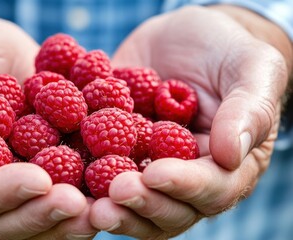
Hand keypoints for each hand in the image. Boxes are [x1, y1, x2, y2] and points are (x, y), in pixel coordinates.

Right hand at [0, 9, 95, 238]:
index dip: (0, 194)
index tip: (40, 179)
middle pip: (2, 222)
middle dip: (42, 214)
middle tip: (80, 204)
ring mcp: (6, 183)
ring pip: (35, 217)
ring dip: (69, 218)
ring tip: (104, 205)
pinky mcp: (36, 169)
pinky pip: (60, 190)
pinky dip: (87, 193)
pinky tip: (116, 183)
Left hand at [89, 6, 289, 238]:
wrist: (183, 39)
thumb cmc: (227, 51)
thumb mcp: (252, 69)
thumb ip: (249, 110)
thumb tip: (233, 155)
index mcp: (225, 165)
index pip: (210, 189)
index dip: (184, 186)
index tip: (155, 173)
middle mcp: (185, 176)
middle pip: (167, 209)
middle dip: (141, 204)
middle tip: (113, 195)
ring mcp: (147, 167)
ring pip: (132, 202)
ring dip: (110, 206)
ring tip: (84, 202)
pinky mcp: (115, 152)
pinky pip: (98, 170)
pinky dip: (80, 176)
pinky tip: (57, 169)